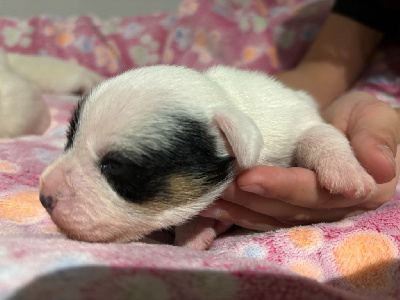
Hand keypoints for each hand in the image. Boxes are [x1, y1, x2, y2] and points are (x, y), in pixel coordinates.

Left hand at [201, 91, 399, 229]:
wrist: (336, 123)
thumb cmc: (357, 117)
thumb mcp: (373, 116)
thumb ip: (378, 136)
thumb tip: (380, 169)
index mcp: (359, 189)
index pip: (317, 192)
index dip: (284, 187)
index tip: (250, 179)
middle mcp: (333, 209)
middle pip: (289, 209)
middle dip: (253, 199)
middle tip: (221, 184)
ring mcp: (309, 213)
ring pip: (272, 218)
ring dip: (240, 209)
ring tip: (211, 197)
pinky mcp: (289, 212)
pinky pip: (262, 218)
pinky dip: (237, 215)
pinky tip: (213, 208)